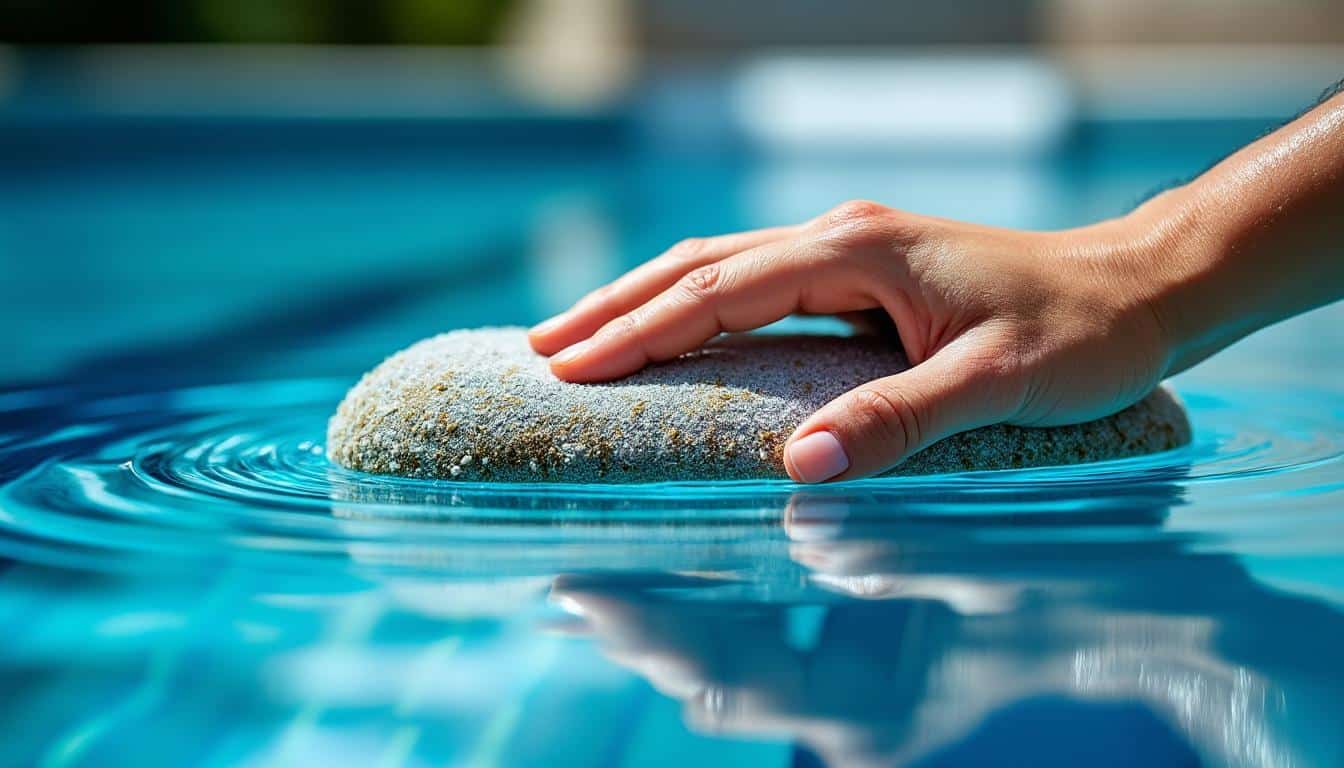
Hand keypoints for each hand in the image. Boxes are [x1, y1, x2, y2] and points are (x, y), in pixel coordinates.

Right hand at [528, 201, 1171, 481]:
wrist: (1134, 288)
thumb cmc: (1077, 334)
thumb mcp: (998, 383)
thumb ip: (900, 418)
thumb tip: (800, 465)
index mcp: (858, 251)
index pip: (723, 291)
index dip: (641, 330)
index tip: (570, 365)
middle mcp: (841, 236)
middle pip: (700, 264)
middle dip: (615, 307)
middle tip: (540, 347)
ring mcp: (848, 249)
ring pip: (719, 267)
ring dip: (645, 300)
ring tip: (577, 337)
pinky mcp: (859, 271)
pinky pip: (753, 286)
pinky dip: (694, 309)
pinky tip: (668, 333)